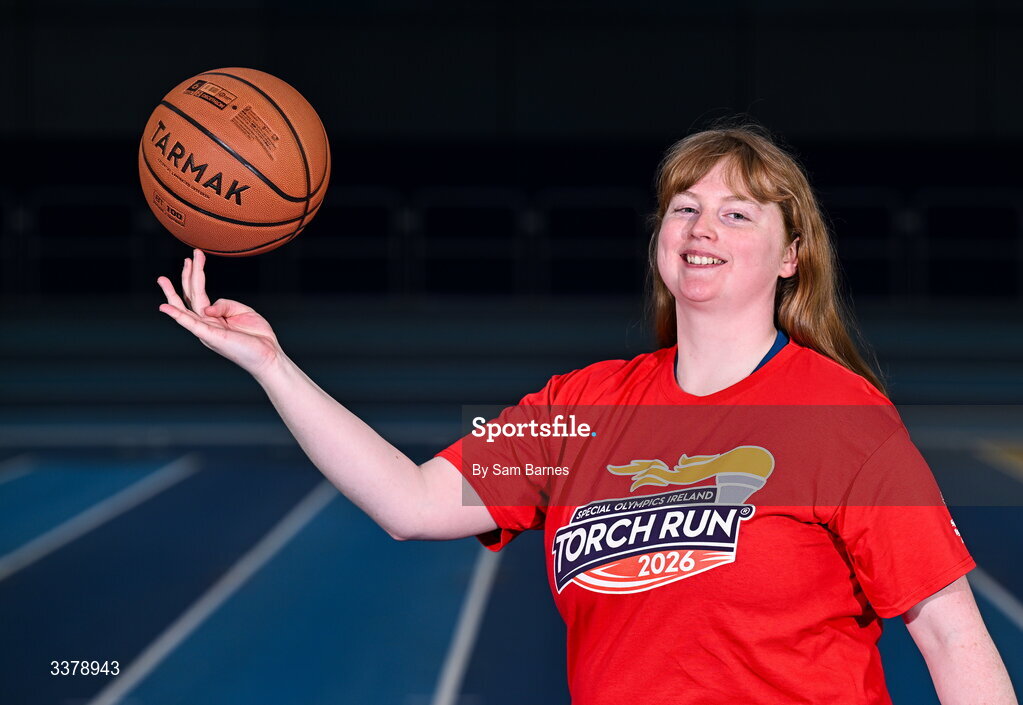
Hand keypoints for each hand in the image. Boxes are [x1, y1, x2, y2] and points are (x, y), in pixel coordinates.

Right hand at [157, 248, 282, 377]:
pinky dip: (176, 315)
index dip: (195, 275)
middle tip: (186, 258)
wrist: (268, 355)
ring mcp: (206, 330)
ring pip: (186, 307)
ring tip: (162, 279)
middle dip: (187, 276)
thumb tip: (206, 308)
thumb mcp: (242, 311)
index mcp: (213, 317)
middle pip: (191, 296)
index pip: (198, 294)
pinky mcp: (210, 336)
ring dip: (173, 292)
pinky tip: (165, 307)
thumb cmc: (256, 336)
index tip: (194, 258)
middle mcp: (206, 323)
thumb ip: (224, 304)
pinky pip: (190, 324)